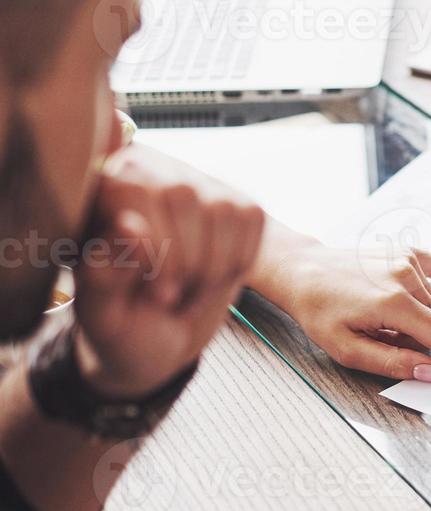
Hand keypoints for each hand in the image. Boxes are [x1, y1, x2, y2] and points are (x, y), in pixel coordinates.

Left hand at [74, 150, 265, 398]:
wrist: (162, 336)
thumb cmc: (122, 323)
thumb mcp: (101, 313)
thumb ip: (104, 274)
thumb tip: (130, 226)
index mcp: (99, 194)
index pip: (136, 191)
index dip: (155, 246)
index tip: (157, 295)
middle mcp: (148, 174)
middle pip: (184, 195)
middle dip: (187, 260)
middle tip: (172, 299)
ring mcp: (196, 185)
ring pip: (224, 208)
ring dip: (215, 266)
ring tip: (191, 290)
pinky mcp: (236, 203)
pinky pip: (251, 218)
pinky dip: (240, 260)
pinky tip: (216, 278)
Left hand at [257, 240, 430, 381]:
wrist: (303, 271)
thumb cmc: (320, 313)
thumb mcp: (346, 349)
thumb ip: (392, 362)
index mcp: (392, 306)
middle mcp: (406, 279)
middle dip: (426, 341)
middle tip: (389, 338)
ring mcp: (410, 260)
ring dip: (424, 317)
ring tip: (388, 315)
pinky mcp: (411, 250)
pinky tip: (423, 297)